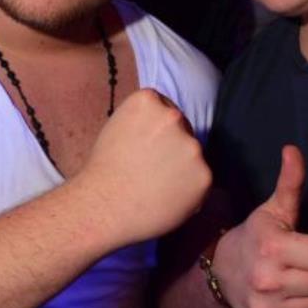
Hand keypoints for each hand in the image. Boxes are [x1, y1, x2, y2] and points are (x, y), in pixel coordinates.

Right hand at [80, 88, 211, 244]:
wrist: (103, 206)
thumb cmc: (103, 173)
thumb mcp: (118, 128)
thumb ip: (144, 123)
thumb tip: (162, 131)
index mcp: (149, 100)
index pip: (166, 110)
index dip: (159, 133)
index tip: (149, 149)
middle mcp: (174, 117)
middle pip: (184, 131)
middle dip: (174, 149)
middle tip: (153, 171)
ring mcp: (192, 146)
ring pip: (194, 158)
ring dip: (183, 171)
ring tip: (157, 188)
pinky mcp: (204, 175)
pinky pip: (201, 182)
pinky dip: (189, 193)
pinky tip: (166, 199)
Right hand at [214, 145, 307, 307]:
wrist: (221, 271)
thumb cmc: (257, 236)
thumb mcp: (273, 209)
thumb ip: (289, 182)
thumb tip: (293, 149)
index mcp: (273, 247)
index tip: (304, 246)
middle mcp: (267, 279)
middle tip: (300, 264)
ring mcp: (264, 307)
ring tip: (293, 280)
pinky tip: (283, 297)